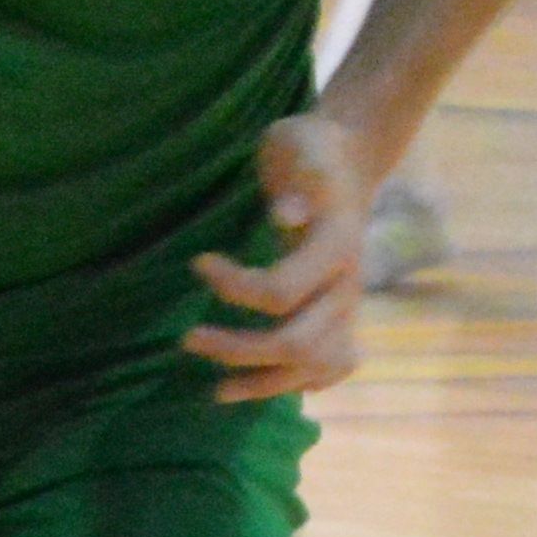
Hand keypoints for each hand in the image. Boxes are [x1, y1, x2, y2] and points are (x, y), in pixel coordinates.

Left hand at [187, 111, 374, 402]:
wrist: (346, 163)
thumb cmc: (310, 151)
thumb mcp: (301, 145)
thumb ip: (299, 177)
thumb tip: (285, 214)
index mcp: (338, 244)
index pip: (281, 291)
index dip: (233, 286)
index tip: (198, 263)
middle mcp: (348, 286)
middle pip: (296, 344)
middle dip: (239, 349)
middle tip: (188, 339)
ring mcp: (349, 308)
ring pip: (313, 370)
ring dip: (263, 383)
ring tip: (216, 392)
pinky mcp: (342, 321)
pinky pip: (326, 372)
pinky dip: (292, 385)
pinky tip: (255, 386)